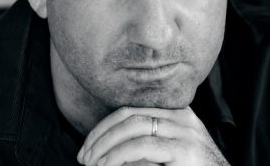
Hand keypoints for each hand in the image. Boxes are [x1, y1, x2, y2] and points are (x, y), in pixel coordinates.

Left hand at [77, 106, 228, 165]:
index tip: (87, 148)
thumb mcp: (172, 151)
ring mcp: (185, 132)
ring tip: (93, 164)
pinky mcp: (185, 149)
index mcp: (177, 114)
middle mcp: (182, 118)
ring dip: (106, 146)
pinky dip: (119, 156)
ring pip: (134, 127)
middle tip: (84, 158)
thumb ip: (150, 141)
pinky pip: (144, 146)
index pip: (131, 110)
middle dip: (100, 136)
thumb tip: (108, 146)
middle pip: (130, 115)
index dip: (104, 127)